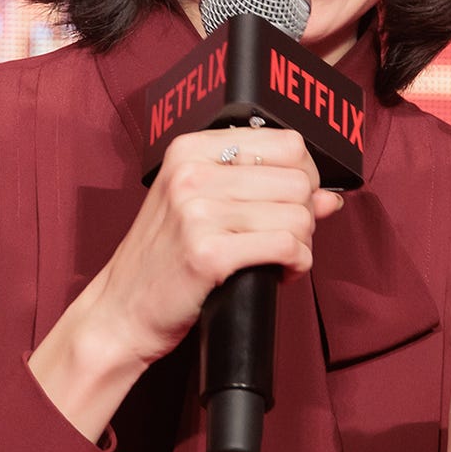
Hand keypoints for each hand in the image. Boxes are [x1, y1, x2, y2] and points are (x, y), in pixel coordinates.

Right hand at [28, 127, 343, 438]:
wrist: (121, 310)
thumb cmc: (164, 257)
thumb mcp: (203, 207)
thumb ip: (266, 191)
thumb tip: (330, 196)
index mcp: (191, 149)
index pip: (285, 142)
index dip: (305, 173)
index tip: (295, 199)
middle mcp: (193, 173)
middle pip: (297, 180)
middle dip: (306, 214)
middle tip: (288, 238)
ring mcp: (198, 212)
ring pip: (298, 215)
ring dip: (303, 243)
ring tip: (281, 258)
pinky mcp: (208, 254)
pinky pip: (286, 247)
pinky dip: (296, 264)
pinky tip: (279, 273)